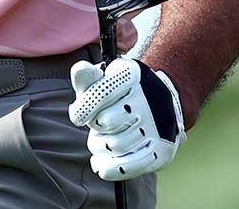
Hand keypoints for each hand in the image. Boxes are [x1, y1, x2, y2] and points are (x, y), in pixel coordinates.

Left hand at [68, 57, 186, 180]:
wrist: (158, 108)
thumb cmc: (120, 96)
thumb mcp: (104, 81)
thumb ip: (88, 79)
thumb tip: (79, 70)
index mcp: (133, 75)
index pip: (102, 93)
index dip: (84, 108)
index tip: (78, 116)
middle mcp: (148, 99)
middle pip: (105, 122)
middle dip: (95, 127)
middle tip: (98, 126)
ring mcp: (156, 127)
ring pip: (113, 146)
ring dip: (98, 147)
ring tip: (101, 141)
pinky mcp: (160, 152)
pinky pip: (127, 167)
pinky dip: (108, 168)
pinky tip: (101, 162)